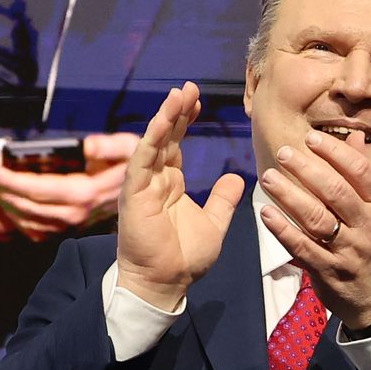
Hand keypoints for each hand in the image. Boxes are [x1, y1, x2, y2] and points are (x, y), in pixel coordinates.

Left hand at [0, 133, 133, 242]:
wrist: (148, 192)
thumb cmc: (134, 163)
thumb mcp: (128, 147)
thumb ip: (106, 145)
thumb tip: (85, 146)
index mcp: (85, 192)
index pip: (39, 188)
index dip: (11, 179)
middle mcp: (77, 212)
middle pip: (29, 206)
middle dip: (2, 191)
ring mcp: (74, 223)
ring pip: (30, 221)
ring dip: (6, 206)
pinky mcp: (71, 227)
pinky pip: (38, 230)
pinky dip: (18, 221)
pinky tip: (8, 208)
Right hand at [112, 81, 243, 312]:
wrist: (166, 283)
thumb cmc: (184, 258)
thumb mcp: (215, 223)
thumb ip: (223, 199)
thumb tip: (236, 177)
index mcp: (170, 184)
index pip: (175, 144)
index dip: (184, 121)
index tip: (197, 100)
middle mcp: (154, 180)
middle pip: (165, 137)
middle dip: (176, 111)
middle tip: (188, 86)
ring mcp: (142, 186)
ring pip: (153, 143)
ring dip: (164, 117)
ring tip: (178, 93)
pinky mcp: (134, 194)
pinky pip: (143, 160)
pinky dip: (153, 139)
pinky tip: (163, 120)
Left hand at [261, 123, 370, 330]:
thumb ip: (363, 176)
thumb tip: (354, 137)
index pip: (361, 173)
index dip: (336, 153)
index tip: (311, 138)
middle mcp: (367, 227)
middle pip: (336, 192)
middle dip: (307, 170)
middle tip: (284, 153)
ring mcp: (347, 251)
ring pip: (316, 218)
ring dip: (290, 196)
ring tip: (268, 178)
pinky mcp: (328, 270)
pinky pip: (302, 247)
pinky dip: (283, 230)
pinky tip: (267, 214)